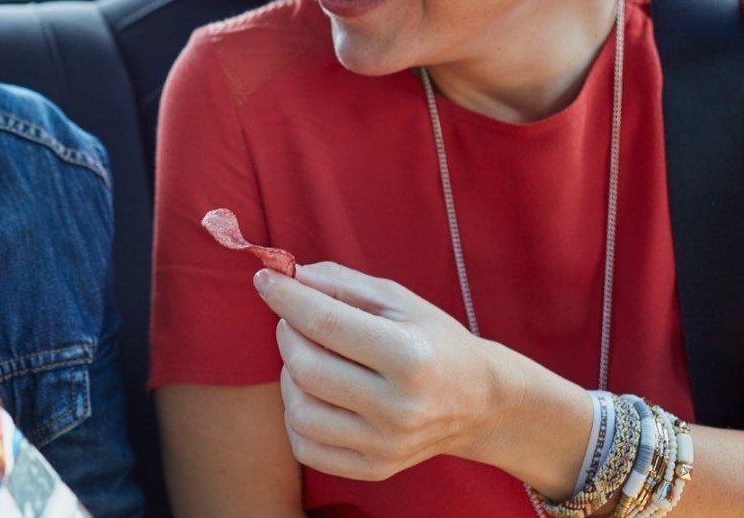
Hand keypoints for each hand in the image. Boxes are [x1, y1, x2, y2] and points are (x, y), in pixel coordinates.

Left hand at [252, 261, 509, 481]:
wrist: (478, 402)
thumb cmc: (433, 340)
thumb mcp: (399, 300)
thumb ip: (342, 284)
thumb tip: (287, 275)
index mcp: (411, 357)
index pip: (327, 324)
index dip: (287, 297)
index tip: (265, 278)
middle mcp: (399, 407)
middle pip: (307, 368)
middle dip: (288, 333)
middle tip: (297, 320)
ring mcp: (386, 444)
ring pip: (299, 411)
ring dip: (290, 376)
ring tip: (310, 358)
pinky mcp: (374, 468)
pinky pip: (306, 447)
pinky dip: (297, 415)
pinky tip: (316, 394)